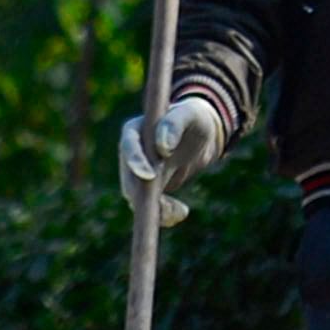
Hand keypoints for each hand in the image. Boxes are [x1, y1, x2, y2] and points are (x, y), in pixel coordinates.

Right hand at [114, 93, 224, 225]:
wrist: (200, 135)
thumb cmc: (194, 118)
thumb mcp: (190, 115)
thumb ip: (175, 124)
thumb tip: (162, 145)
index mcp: (134, 131)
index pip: (129, 146)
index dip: (136, 161)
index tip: (149, 176)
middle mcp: (131, 154)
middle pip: (129, 178)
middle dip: (145, 195)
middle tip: (168, 207)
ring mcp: (138, 173)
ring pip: (137, 197)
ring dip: (157, 209)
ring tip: (180, 212)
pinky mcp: (149, 188)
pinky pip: (150, 205)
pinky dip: (164, 213)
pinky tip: (181, 212)